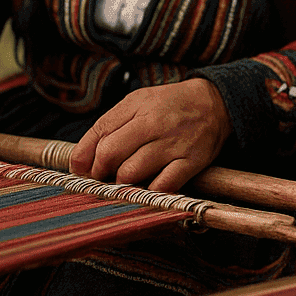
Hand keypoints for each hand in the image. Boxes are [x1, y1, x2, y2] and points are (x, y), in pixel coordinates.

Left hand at [69, 78, 231, 192]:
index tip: (85, 171)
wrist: (216, 102)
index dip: (85, 160)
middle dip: (100, 173)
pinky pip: (162, 186)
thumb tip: (79, 162)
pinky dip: (149, 192)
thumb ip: (107, 126)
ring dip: (122, 184)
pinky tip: (148, 188)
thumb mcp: (136, 102)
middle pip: (110, 156)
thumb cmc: (170, 105)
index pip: (98, 137)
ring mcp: (174, 144)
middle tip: (105, 177)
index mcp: (137, 107)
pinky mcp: (192, 162)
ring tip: (127, 181)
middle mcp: (155, 125)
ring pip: (131, 174)